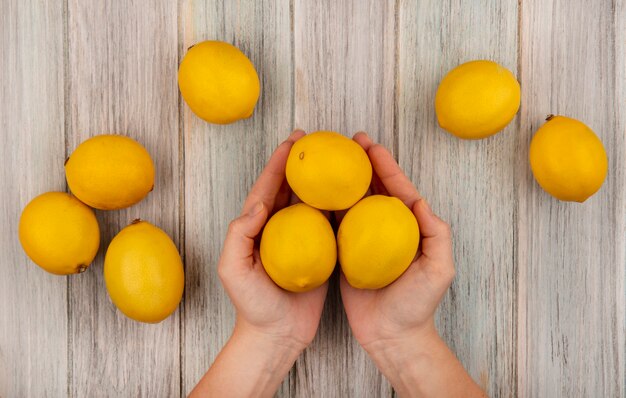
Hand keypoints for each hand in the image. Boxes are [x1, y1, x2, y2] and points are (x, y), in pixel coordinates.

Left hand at [218, 130, 327, 351]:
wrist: (277, 334)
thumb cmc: (252, 305)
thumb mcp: (233, 269)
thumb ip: (240, 234)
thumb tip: (260, 203)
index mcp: (257, 226)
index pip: (268, 186)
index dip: (279, 162)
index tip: (294, 141)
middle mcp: (279, 228)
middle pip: (290, 187)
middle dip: (302, 162)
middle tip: (318, 140)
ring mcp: (300, 240)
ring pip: (311, 202)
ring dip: (322, 181)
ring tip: (338, 161)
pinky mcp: (319, 254)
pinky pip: (330, 225)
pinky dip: (338, 208)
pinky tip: (351, 195)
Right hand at [340, 131, 454, 350]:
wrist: (392, 335)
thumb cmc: (418, 304)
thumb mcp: (439, 269)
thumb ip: (435, 234)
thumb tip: (419, 201)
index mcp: (408, 227)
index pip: (397, 189)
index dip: (384, 165)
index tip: (370, 145)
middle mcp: (386, 229)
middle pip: (373, 189)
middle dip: (362, 163)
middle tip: (348, 142)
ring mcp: (365, 240)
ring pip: (354, 202)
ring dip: (344, 181)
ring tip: (331, 160)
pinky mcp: (346, 254)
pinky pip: (336, 226)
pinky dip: (328, 208)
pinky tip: (317, 193)